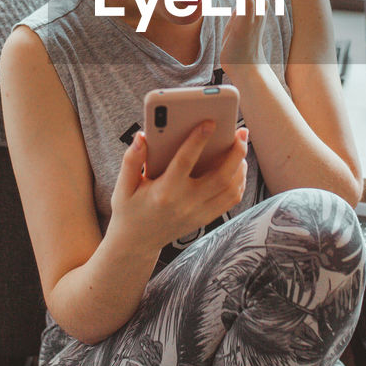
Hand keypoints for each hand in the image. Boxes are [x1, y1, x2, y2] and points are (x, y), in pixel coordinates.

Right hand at [109, 122, 248, 253]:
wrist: (136, 243)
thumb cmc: (129, 210)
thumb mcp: (124, 186)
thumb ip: (132, 160)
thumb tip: (142, 136)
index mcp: (164, 192)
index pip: (184, 162)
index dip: (198, 140)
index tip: (210, 122)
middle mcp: (185, 204)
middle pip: (220, 177)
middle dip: (235, 152)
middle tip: (241, 132)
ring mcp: (198, 214)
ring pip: (231, 189)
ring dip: (240, 165)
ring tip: (240, 145)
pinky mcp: (205, 219)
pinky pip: (230, 200)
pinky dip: (239, 181)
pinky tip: (237, 166)